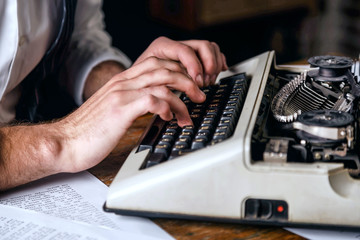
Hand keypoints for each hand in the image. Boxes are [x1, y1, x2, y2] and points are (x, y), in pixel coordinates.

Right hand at [58, 56, 204, 171]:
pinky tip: (170, 118)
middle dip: (187, 80)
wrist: (65, 143)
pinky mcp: (121, 109)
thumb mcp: (114, 111)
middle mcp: (123, 83)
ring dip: (182, 96)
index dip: (177, 72)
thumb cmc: (89, 131)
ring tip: (190, 112)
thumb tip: (156, 108)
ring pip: (162, 81)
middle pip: (163, 67)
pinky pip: (152, 99)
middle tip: (199, 95)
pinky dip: (167, 107)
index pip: (156, 64)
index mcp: (122, 82)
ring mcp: (121, 94)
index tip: (189, 86)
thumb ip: (132, 103)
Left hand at [134, 36, 227, 86]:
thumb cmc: (141, 83)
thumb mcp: (148, 83)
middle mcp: (176, 45)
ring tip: (207, 82)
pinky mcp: (193, 57)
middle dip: (208, 66)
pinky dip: (218, 62)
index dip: (195, 66)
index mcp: (162, 46)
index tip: (197, 83)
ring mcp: (186, 49)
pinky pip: (212, 53)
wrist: (136, 82)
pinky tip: (219, 71)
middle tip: (204, 84)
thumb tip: (182, 96)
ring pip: (210, 48)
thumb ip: (165, 86)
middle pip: (203, 46)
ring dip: (213, 66)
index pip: (185, 51)